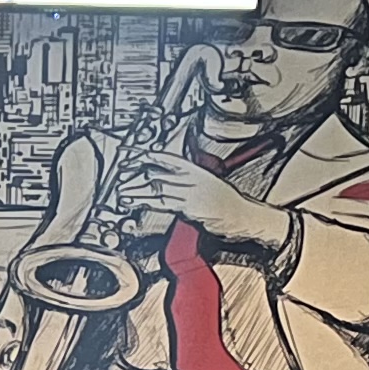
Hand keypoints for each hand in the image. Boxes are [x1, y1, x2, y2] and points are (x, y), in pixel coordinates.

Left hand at [107, 155, 289, 252]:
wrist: (247, 218)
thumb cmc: (230, 206)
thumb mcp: (210, 186)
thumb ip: (189, 183)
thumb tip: (166, 182)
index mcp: (197, 170)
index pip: (166, 157)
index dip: (145, 153)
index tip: (128, 151)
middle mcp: (193, 178)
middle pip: (158, 170)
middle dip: (136, 170)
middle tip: (120, 171)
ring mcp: (192, 192)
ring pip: (157, 187)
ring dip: (136, 190)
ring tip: (121, 192)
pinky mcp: (191, 208)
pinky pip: (164, 203)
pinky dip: (146, 202)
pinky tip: (134, 202)